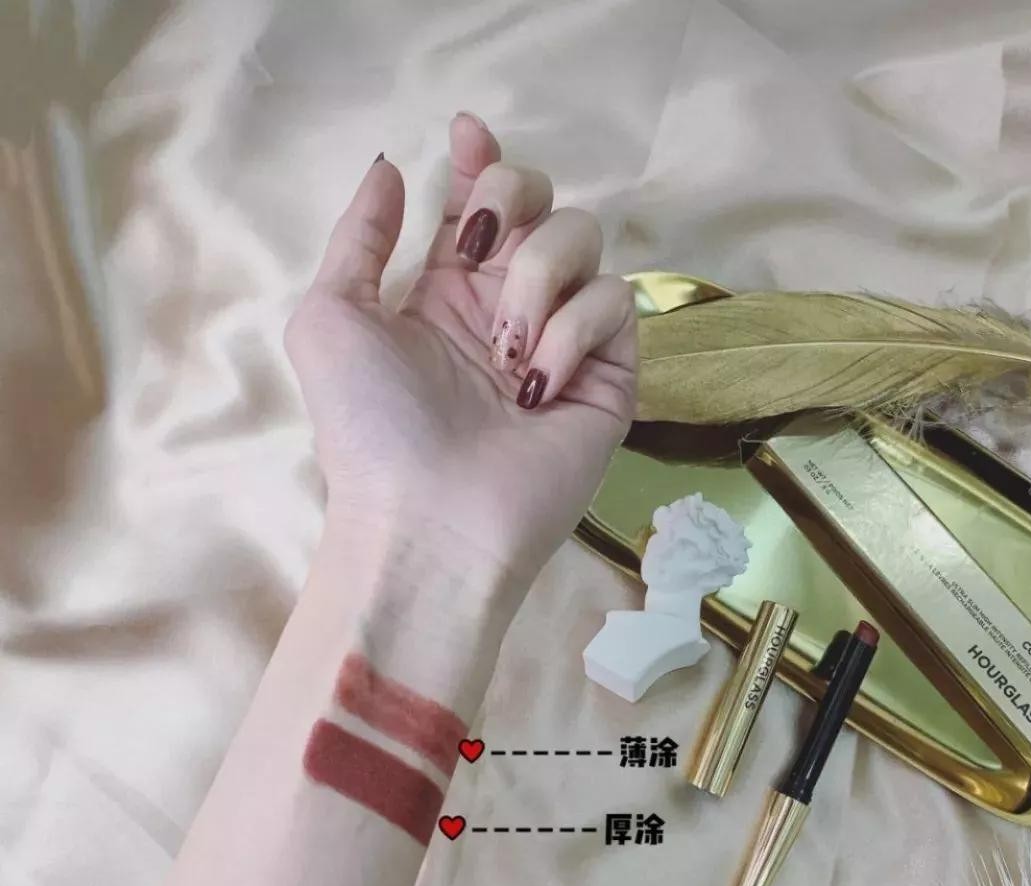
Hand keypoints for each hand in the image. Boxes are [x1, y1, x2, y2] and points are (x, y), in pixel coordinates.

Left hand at [285, 113, 636, 583]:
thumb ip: (359, 237)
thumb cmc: (370, 426)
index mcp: (447, 292)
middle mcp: (509, 305)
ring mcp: (563, 337)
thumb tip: (392, 166)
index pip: (480, 203)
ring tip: (505, 356)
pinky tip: (538, 386)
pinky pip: (614, 303)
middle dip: (514, 196)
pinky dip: (573, 334)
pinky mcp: (609, 373)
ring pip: (584, 239)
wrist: (429, 519)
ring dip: (536, 283)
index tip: (467, 134)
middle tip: (484, 249)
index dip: (482, 160)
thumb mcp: (330, 319)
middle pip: (543, 199)